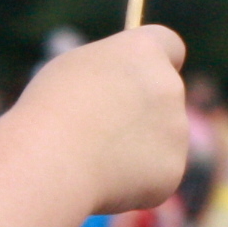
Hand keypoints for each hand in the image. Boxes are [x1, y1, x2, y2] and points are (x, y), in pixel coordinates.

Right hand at [3, 24, 189, 214]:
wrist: (52, 160)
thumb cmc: (50, 110)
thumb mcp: (74, 71)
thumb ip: (111, 73)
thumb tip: (124, 89)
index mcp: (145, 52)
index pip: (170, 47)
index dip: (158, 62)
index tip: (144, 76)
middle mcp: (170, 85)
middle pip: (165, 95)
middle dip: (142, 110)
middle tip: (103, 128)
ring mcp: (177, 129)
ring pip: (160, 138)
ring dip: (136, 146)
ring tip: (93, 155)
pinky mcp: (173, 168)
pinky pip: (156, 173)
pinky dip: (135, 180)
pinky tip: (104, 178)